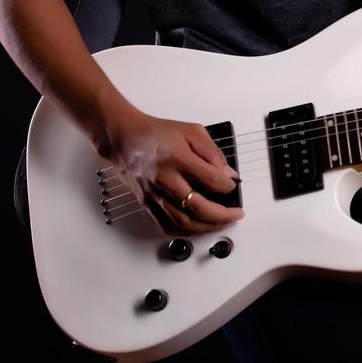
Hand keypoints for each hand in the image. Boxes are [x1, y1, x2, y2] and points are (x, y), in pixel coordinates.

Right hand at [97, 108, 244, 235]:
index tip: (233, 186)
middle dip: (223, 215)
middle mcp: (165, 179)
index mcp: (177, 158)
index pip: (210, 179)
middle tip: (236, 215)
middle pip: (198, 207)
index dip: (227, 186)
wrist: (124, 139)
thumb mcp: (191, 131)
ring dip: (207, 227)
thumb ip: (212, 152)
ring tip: (222, 223)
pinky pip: (167, 226)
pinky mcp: (147, 204)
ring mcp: (154, 194)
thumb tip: (227, 173)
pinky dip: (186, 231)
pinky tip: (198, 227)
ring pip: (184, 222)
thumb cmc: (156, 133)